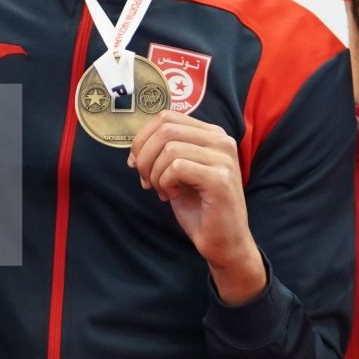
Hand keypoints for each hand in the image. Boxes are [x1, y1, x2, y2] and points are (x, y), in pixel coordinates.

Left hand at [129, 111, 264, 302]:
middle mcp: (221, 140)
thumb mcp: (179, 172)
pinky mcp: (220, 178)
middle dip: (145, 156)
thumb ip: (163, 152)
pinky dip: (165, 183)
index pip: (166, 117)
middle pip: (165, 129)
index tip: (138, 164)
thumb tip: (135, 150)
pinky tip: (172, 196)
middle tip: (147, 180)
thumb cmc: (200, 208)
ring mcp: (223, 158)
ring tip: (162, 190)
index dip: (143, 139)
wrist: (224, 241)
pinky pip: (177, 167)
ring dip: (155, 173)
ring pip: (169, 148)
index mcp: (212, 133)